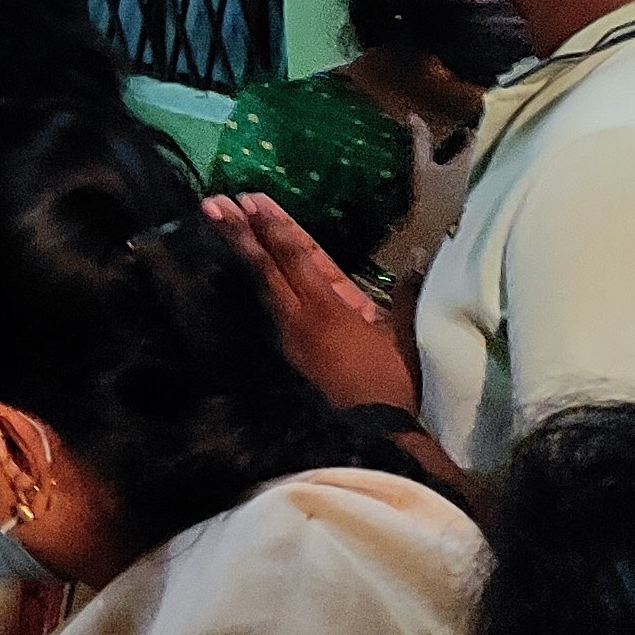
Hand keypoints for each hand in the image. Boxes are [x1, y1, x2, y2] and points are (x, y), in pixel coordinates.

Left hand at [202, 196, 418, 415]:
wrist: (380, 436)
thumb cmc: (397, 382)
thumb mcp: (405, 334)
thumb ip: (408, 290)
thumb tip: (420, 253)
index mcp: (328, 310)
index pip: (297, 258)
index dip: (275, 227)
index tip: (252, 199)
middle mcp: (301, 318)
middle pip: (268, 266)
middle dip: (242, 232)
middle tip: (215, 202)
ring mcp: (292, 334)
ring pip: (265, 282)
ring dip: (244, 249)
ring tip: (221, 219)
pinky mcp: (293, 348)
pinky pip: (273, 302)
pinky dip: (261, 277)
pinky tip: (252, 262)